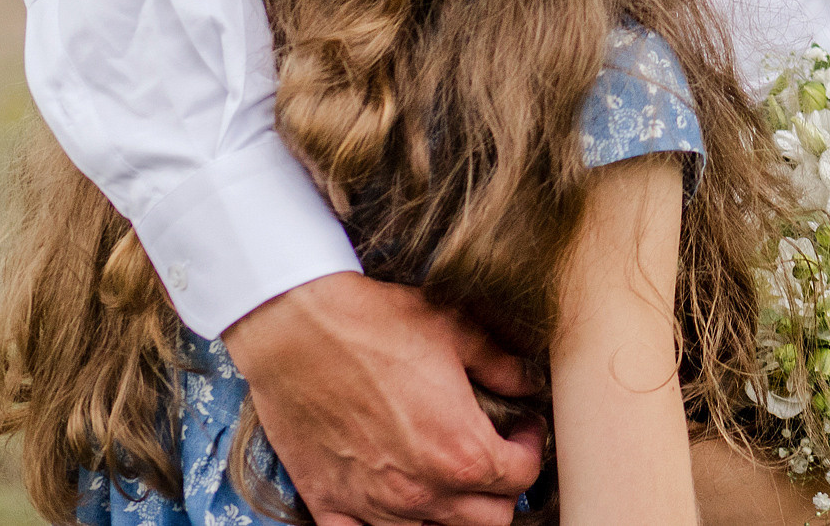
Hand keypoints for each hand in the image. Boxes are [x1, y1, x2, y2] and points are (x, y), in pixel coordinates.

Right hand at [224, 272, 544, 525]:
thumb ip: (501, 365)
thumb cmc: (375, 325)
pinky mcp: (329, 504)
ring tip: (448, 477)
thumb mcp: (456, 331)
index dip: (533, 449)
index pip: (522, 479)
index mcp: (460, 449)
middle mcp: (421, 490)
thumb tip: (527, 383)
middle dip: (502, 490)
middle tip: (495, 456)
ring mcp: (372, 504)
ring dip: (452, 514)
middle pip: (489, 521)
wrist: (296, 330)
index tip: (524, 429)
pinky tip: (393, 500)